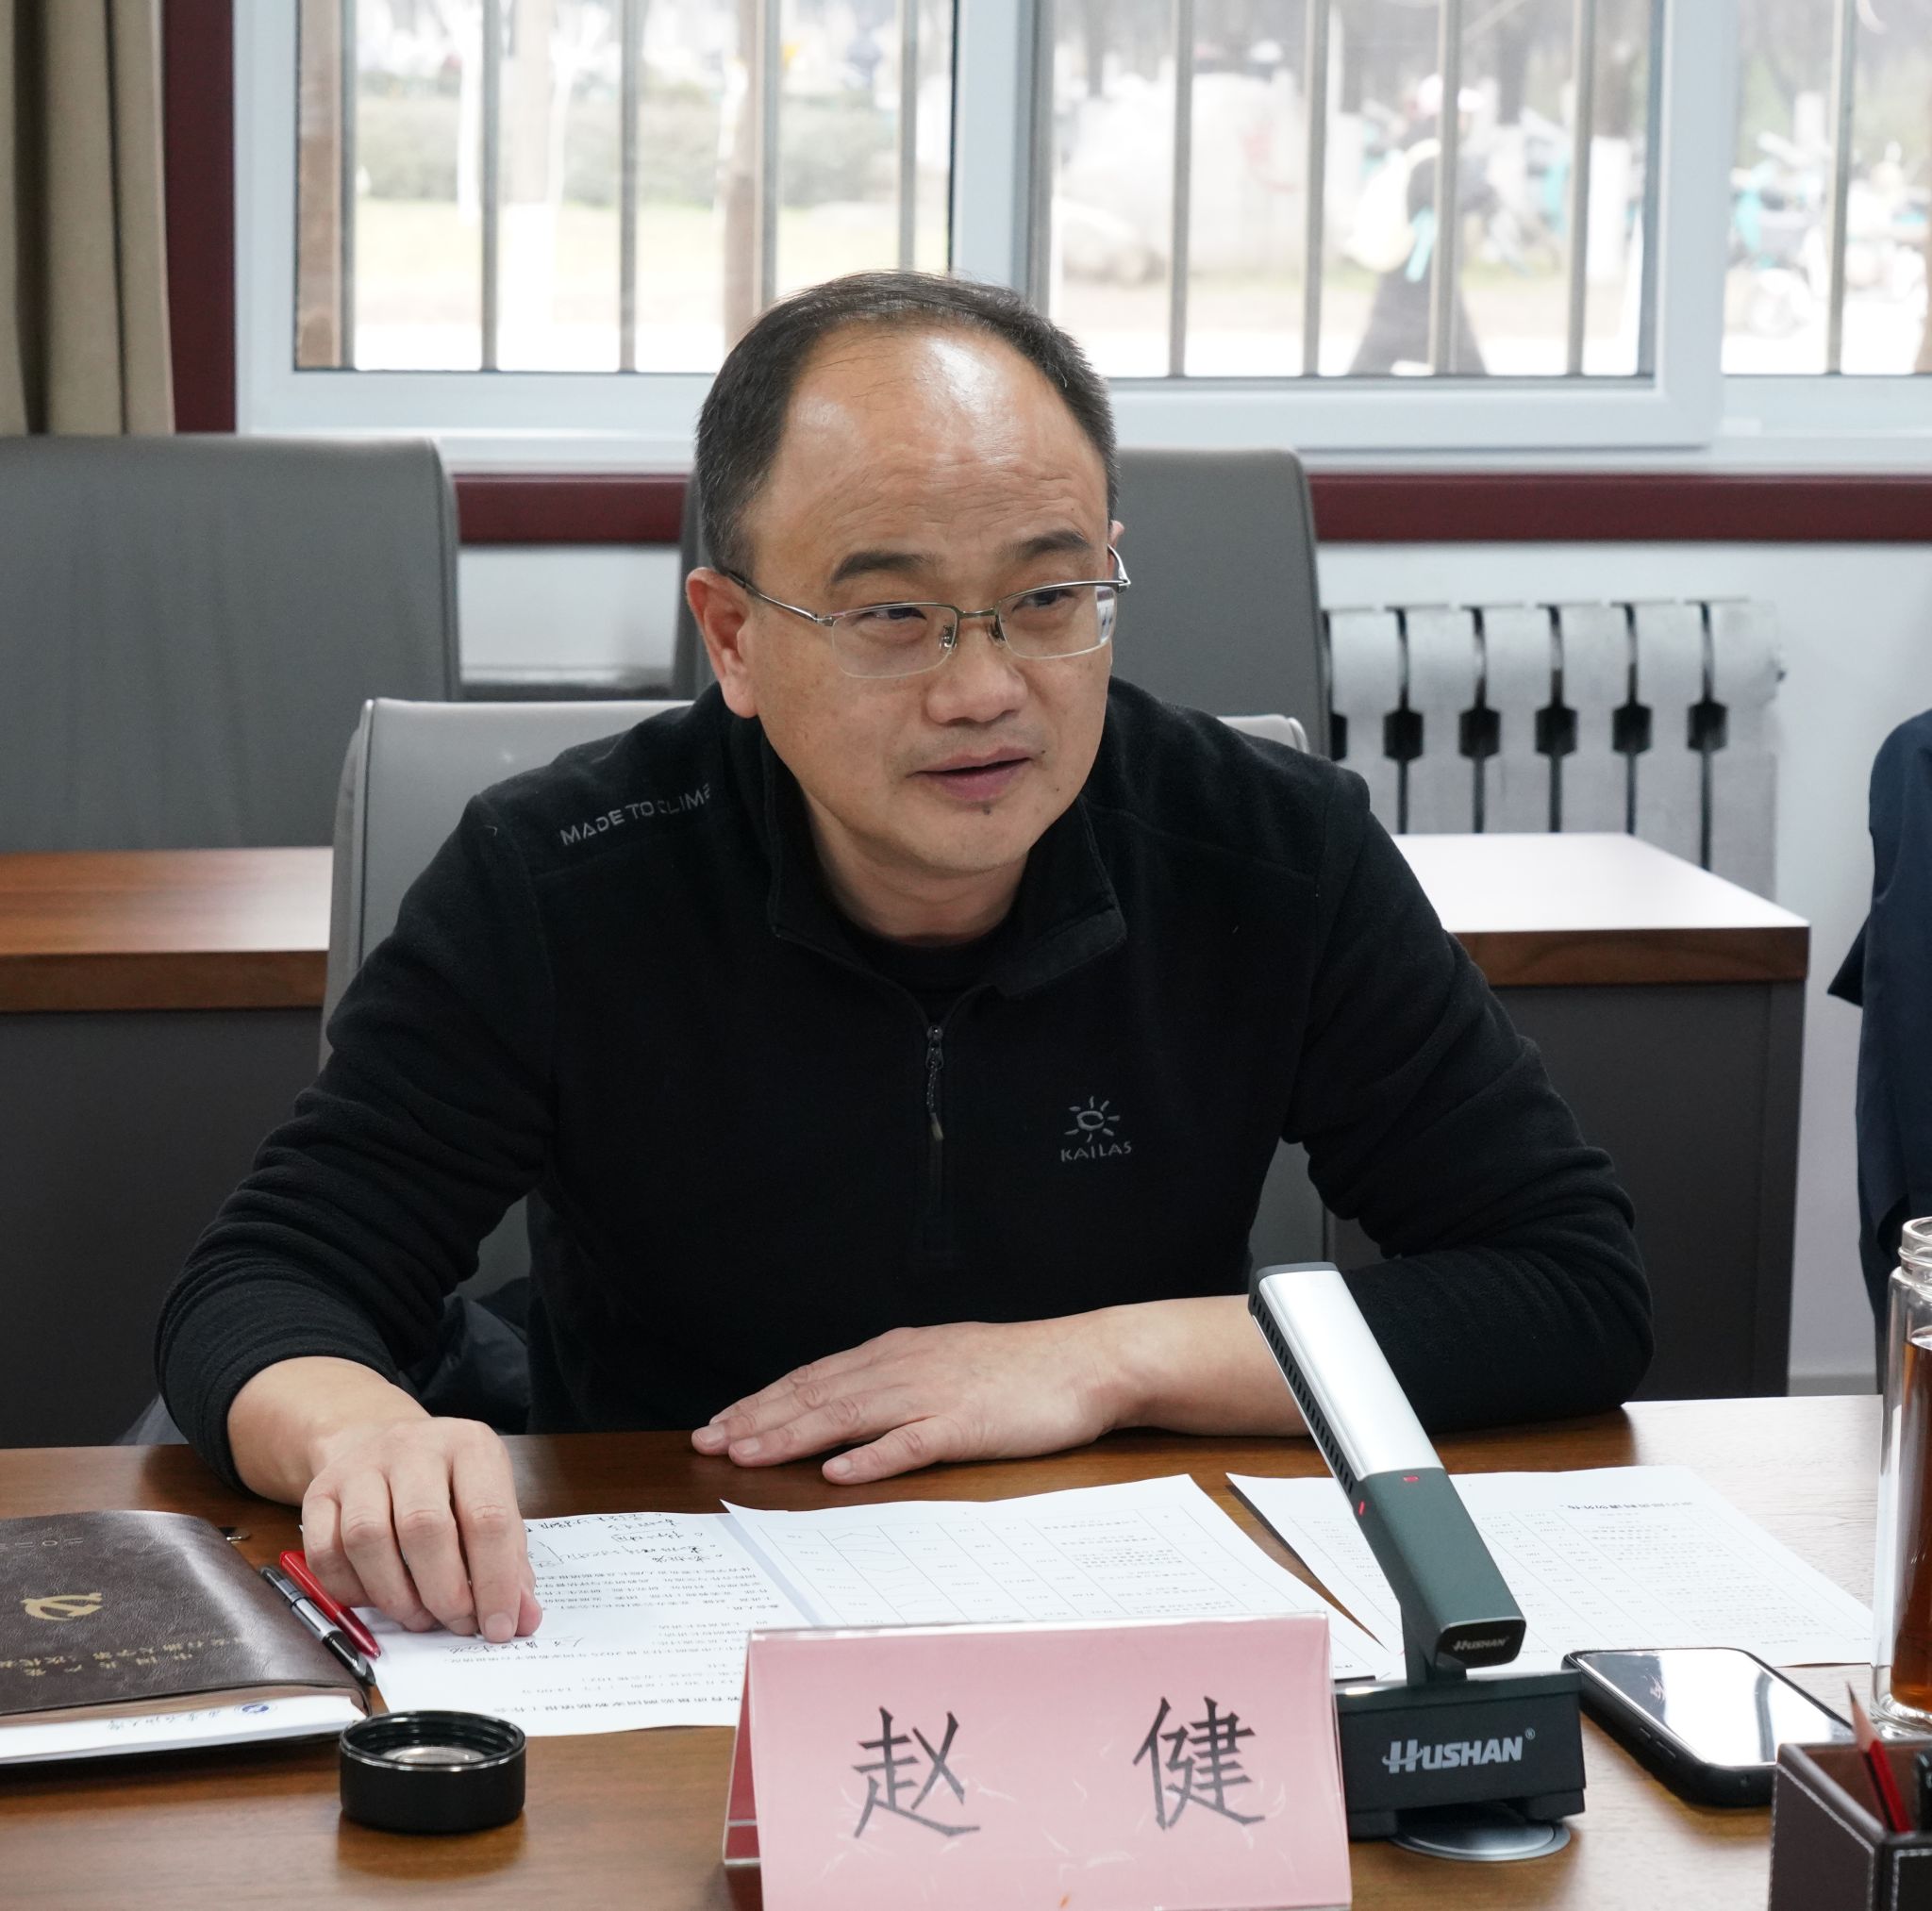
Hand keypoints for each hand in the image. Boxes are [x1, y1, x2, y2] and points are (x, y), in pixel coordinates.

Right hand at [299, 1417, 543, 1641]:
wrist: (381, 1440)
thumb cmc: (447, 1482)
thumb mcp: (490, 1501)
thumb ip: (509, 1560)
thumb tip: (523, 1619)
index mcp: (470, 1446)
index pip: (488, 1517)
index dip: (495, 1581)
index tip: (498, 1627)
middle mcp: (414, 1447)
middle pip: (424, 1527)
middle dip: (444, 1593)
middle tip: (457, 1624)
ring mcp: (361, 1467)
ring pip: (368, 1538)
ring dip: (396, 1595)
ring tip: (418, 1617)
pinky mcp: (320, 1492)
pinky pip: (325, 1552)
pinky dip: (350, 1590)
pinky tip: (376, 1599)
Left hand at [689, 1318, 1123, 1483]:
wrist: (1087, 1360)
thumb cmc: (1021, 1369)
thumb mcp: (948, 1363)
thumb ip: (899, 1381)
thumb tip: (851, 1416)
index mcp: (898, 1352)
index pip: (814, 1377)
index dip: (763, 1400)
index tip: (720, 1421)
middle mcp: (905, 1366)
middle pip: (817, 1393)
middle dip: (758, 1419)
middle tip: (708, 1442)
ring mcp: (933, 1394)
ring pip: (848, 1414)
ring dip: (793, 1436)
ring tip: (747, 1455)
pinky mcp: (965, 1424)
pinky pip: (910, 1442)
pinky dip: (871, 1456)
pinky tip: (838, 1471)